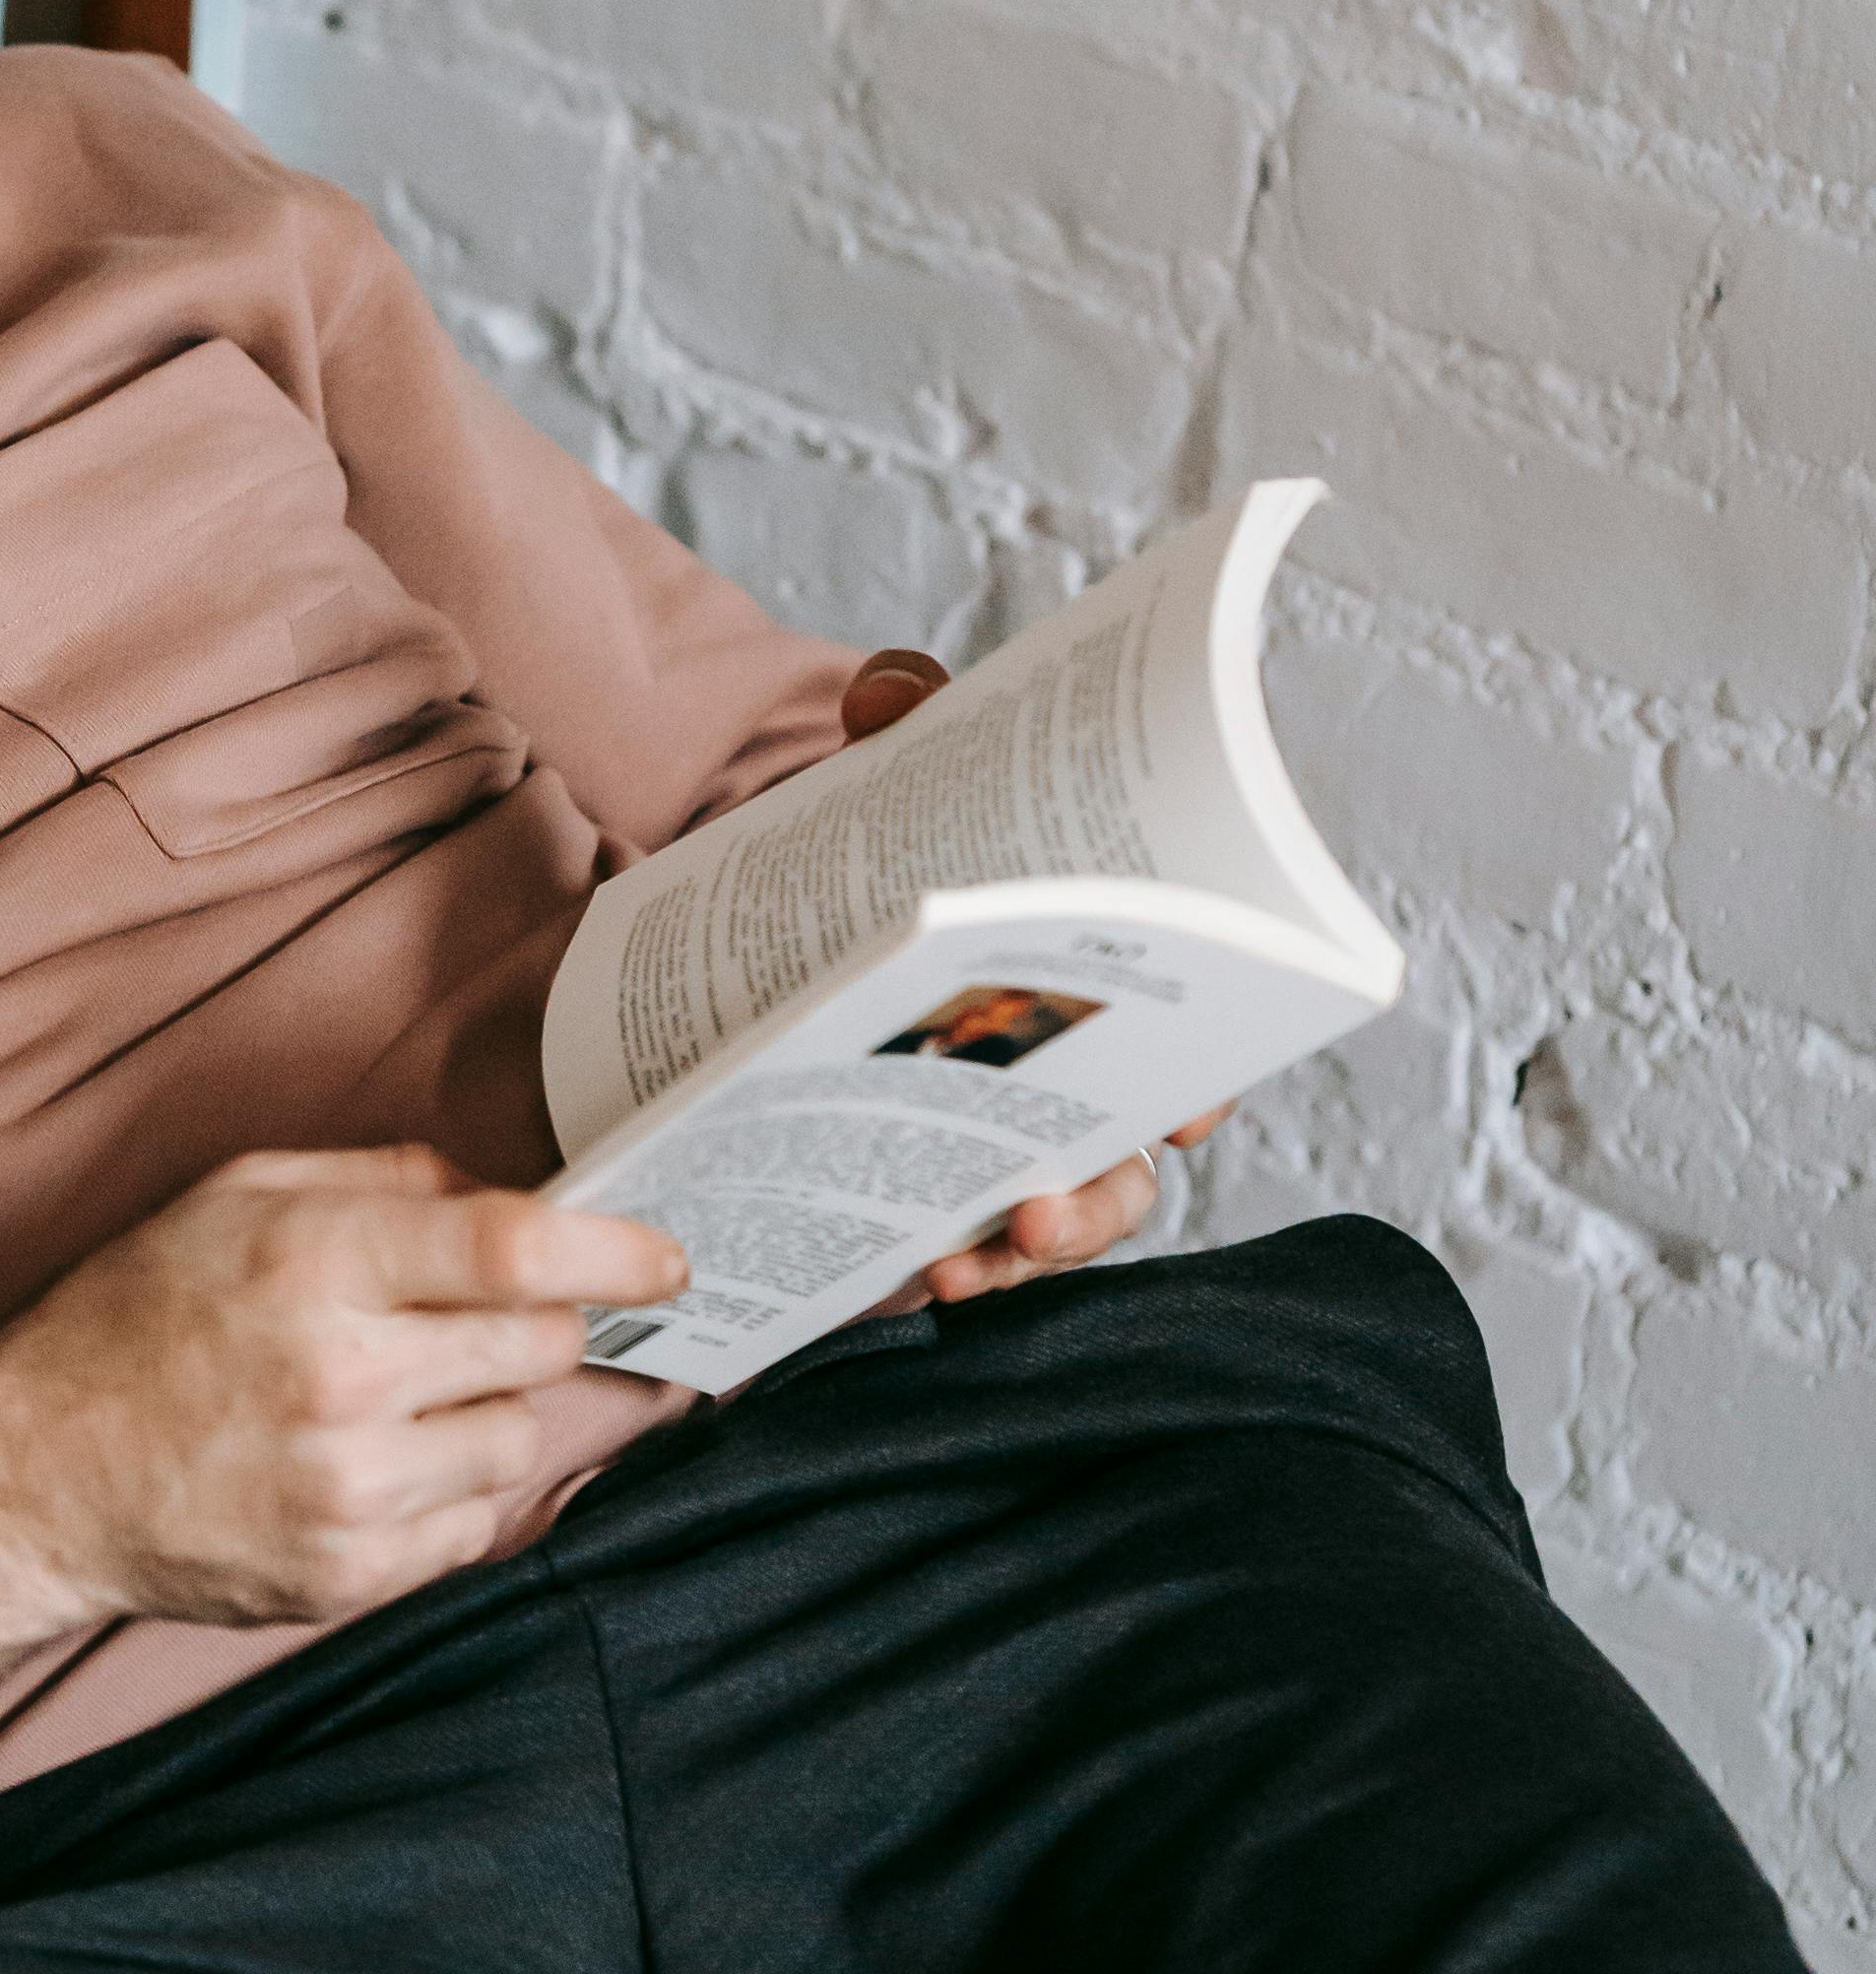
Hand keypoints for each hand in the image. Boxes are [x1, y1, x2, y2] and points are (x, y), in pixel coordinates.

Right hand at [0, 1148, 688, 1711]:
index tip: (670, 1256)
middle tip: (475, 1317)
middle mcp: (340, 1380)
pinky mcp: (347, 1577)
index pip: (514, 1252)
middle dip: (535, 1323)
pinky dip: (451, 1490)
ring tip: (400, 1395)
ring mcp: (348, 1491)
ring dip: (488, 1409)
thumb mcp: (236, 1195)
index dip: (615, 1250)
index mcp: (313, 1264)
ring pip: (518, 1440)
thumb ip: (383, 1180)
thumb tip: (512, 1196)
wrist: (33, 1476)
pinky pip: (473, 1525)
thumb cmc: (135, 1318)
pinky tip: (377, 1462)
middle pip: (538, 1345)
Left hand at [833, 638, 1226, 1309]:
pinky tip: (898, 1274)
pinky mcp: (929, 1192)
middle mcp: (1074, 1074)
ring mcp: (1006, 1143)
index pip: (1183, 1040)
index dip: (1198, 1081)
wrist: (775, 906)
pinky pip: (958, 1252)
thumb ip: (906, 719)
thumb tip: (887, 699)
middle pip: (1121, 1162)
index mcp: (1094, 975)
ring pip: (1050, 1223)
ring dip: (1013, 1257)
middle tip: (1036, 1213)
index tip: (1186, 1110)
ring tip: (955, 1266)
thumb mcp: (896, 773)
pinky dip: (938, 1267)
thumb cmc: (886, 840)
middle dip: (1089, 1201)